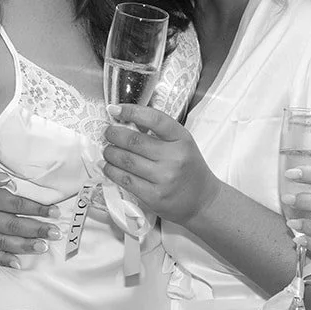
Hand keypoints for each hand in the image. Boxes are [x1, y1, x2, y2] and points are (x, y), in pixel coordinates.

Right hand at [0, 163, 60, 268]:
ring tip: (43, 247)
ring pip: (3, 243)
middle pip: (13, 226)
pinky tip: (18, 263)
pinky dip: (3, 260)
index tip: (54, 212)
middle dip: (37, 229)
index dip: (36, 209)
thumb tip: (8, 180)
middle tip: (55, 232)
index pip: (15, 205)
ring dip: (25, 246)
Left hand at [102, 103, 220, 227]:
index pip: (155, 119)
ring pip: (126, 160)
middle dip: (113, 134)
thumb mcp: (182, 143)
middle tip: (107, 133)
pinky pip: (125, 180)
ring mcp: (164, 178)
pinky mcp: (154, 196)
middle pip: (134, 141)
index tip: (115, 109)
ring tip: (107, 150)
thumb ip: (160, 132)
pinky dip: (111, 171)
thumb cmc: (189, 168)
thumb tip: (127, 120)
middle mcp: (174, 157)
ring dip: (110, 153)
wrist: (203, 200)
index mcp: (182, 139)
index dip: (131, 111)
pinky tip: (107, 166)